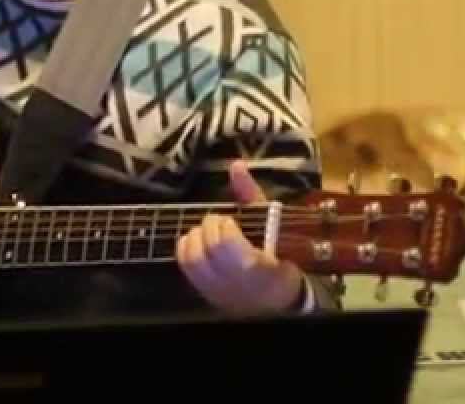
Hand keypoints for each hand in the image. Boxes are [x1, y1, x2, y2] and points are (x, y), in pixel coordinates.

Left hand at [176, 160, 304, 313]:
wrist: (278, 298)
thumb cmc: (279, 255)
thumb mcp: (270, 223)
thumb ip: (250, 195)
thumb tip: (236, 165)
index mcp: (255, 266)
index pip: (224, 243)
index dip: (224, 225)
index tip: (232, 220)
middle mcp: (233, 283)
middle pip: (206, 249)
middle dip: (209, 227)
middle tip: (220, 222)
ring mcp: (216, 290)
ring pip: (191, 259)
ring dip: (195, 237)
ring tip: (209, 232)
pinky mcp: (205, 293)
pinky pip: (185, 268)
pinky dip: (187, 248)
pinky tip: (199, 242)